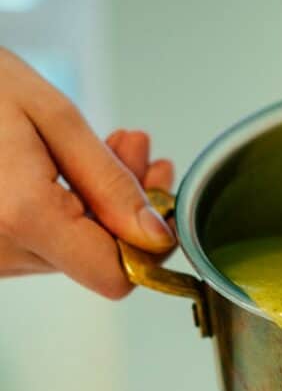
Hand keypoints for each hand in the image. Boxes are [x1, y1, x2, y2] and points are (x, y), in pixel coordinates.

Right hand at [0, 48, 174, 297]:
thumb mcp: (50, 114)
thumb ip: (109, 182)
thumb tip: (155, 236)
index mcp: (23, 217)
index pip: (116, 276)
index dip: (147, 243)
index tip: (156, 195)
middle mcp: (3, 252)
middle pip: (97, 258)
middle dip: (126, 206)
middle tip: (137, 147)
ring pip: (74, 250)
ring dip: (99, 202)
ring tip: (106, 143)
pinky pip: (45, 243)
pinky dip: (67, 209)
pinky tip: (68, 165)